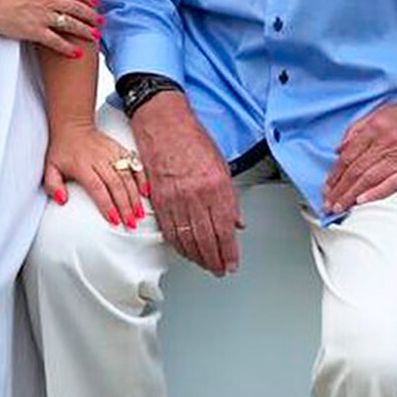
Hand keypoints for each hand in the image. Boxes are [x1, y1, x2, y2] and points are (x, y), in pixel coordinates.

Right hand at [0, 0, 100, 56]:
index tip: (94, 2)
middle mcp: (47, 0)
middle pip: (76, 8)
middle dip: (91, 15)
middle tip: (100, 21)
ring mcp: (42, 16)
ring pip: (70, 24)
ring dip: (85, 31)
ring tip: (95, 36)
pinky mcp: (34, 31)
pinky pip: (56, 41)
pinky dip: (68, 48)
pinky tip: (76, 52)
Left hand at [42, 124, 148, 228]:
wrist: (73, 125)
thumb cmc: (62, 149)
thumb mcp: (50, 167)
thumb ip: (53, 185)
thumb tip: (62, 200)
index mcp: (82, 166)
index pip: (97, 188)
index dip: (107, 205)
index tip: (114, 220)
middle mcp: (99, 160)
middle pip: (115, 185)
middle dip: (125, 206)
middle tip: (131, 223)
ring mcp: (111, 154)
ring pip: (127, 177)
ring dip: (134, 197)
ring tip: (139, 213)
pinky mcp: (119, 149)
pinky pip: (133, 164)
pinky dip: (141, 177)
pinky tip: (146, 192)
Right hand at [131, 93, 243, 276]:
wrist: (164, 126)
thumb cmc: (192, 140)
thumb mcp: (222, 166)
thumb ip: (230, 198)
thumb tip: (236, 222)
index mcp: (216, 187)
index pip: (225, 230)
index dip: (229, 252)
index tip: (232, 263)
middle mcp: (196, 195)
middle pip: (207, 239)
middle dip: (215, 260)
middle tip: (220, 269)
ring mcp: (176, 199)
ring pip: (187, 239)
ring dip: (198, 257)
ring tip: (205, 264)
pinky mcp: (160, 200)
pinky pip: (169, 230)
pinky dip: (178, 245)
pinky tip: (185, 251)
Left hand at [322, 99, 396, 213]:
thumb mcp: (384, 112)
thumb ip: (360, 129)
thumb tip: (341, 147)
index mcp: (375, 128)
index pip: (348, 155)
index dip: (335, 173)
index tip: (327, 186)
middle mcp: (385, 143)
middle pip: (355, 170)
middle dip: (339, 189)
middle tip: (327, 203)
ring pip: (369, 179)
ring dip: (351, 194)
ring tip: (339, 207)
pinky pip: (393, 183)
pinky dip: (376, 193)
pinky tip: (362, 202)